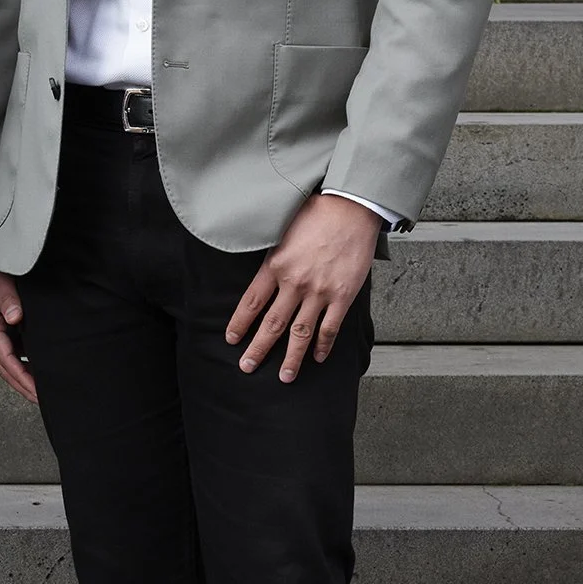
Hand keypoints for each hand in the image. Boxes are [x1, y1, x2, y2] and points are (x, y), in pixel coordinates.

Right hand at [0, 261, 36, 403]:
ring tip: (39, 390)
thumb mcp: (0, 282)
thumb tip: (15, 318)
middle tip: (39, 399)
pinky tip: (37, 367)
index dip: (21, 377)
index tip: (35, 390)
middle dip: (22, 386)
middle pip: (5, 368)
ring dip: (22, 378)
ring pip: (9, 362)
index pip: (6, 360)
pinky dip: (24, 363)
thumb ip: (9, 300)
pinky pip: (13, 351)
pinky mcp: (4, 327)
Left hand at [225, 194, 379, 381]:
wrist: (350, 207)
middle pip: (271, 324)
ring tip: (284, 376)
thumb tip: (261, 272)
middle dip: (258, 349)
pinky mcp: (342, 295)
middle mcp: (294, 283)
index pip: (251, 302)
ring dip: (291, 358)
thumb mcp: (282, 230)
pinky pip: (330, 327)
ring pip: (300, 333)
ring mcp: (319, 292)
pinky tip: (317, 357)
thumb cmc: (317, 213)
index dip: (240, 323)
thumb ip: (271, 255)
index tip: (232, 338)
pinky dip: (323, 345)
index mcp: (275, 265)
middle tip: (247, 366)